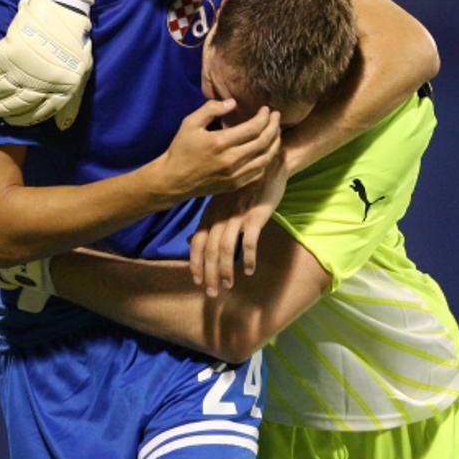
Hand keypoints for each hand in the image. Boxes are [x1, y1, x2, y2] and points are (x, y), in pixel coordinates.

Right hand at [0, 0, 94, 129]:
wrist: (64, 9)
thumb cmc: (75, 41)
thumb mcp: (81, 74)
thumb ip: (70, 102)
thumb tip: (62, 128)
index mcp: (60, 91)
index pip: (35, 115)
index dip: (18, 119)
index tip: (7, 120)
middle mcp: (41, 84)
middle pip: (11, 105)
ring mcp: (23, 69)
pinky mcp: (8, 52)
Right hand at [158, 100, 281, 200]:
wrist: (173, 180)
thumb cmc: (181, 149)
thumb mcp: (190, 123)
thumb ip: (211, 109)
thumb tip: (232, 103)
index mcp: (219, 143)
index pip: (253, 128)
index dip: (264, 117)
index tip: (267, 110)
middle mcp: (230, 160)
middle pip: (264, 142)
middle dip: (274, 127)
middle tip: (277, 117)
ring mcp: (234, 175)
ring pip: (266, 158)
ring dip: (275, 143)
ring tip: (275, 131)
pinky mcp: (235, 184)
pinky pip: (259, 172)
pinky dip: (267, 159)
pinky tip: (266, 150)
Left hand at [189, 154, 287, 296]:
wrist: (269, 165)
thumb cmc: (245, 186)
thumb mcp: (220, 201)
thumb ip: (206, 223)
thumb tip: (189, 241)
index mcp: (211, 214)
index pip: (196, 242)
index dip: (195, 263)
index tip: (196, 281)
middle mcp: (221, 216)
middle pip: (209, 250)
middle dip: (208, 274)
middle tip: (212, 294)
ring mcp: (238, 216)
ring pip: (225, 249)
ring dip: (225, 270)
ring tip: (228, 286)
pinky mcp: (256, 216)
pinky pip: (249, 242)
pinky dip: (247, 258)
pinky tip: (249, 269)